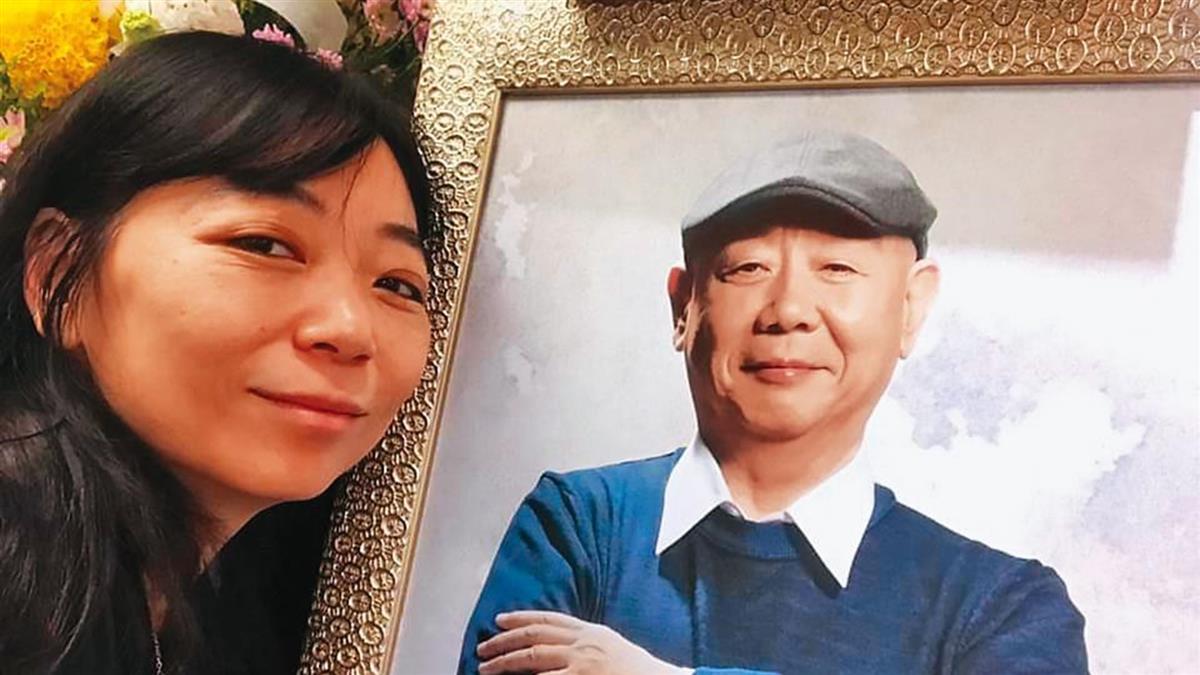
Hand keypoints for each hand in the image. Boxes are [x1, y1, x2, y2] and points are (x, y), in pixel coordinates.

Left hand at [477, 610, 688, 674]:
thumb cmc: (639, 672)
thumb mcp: (611, 646)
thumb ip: (586, 642)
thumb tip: (558, 645)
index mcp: (591, 631)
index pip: (548, 619)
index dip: (521, 617)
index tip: (500, 619)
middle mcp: (583, 643)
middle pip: (534, 636)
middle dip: (504, 641)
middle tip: (483, 648)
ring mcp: (581, 663)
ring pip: (531, 658)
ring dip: (504, 663)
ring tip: (485, 668)